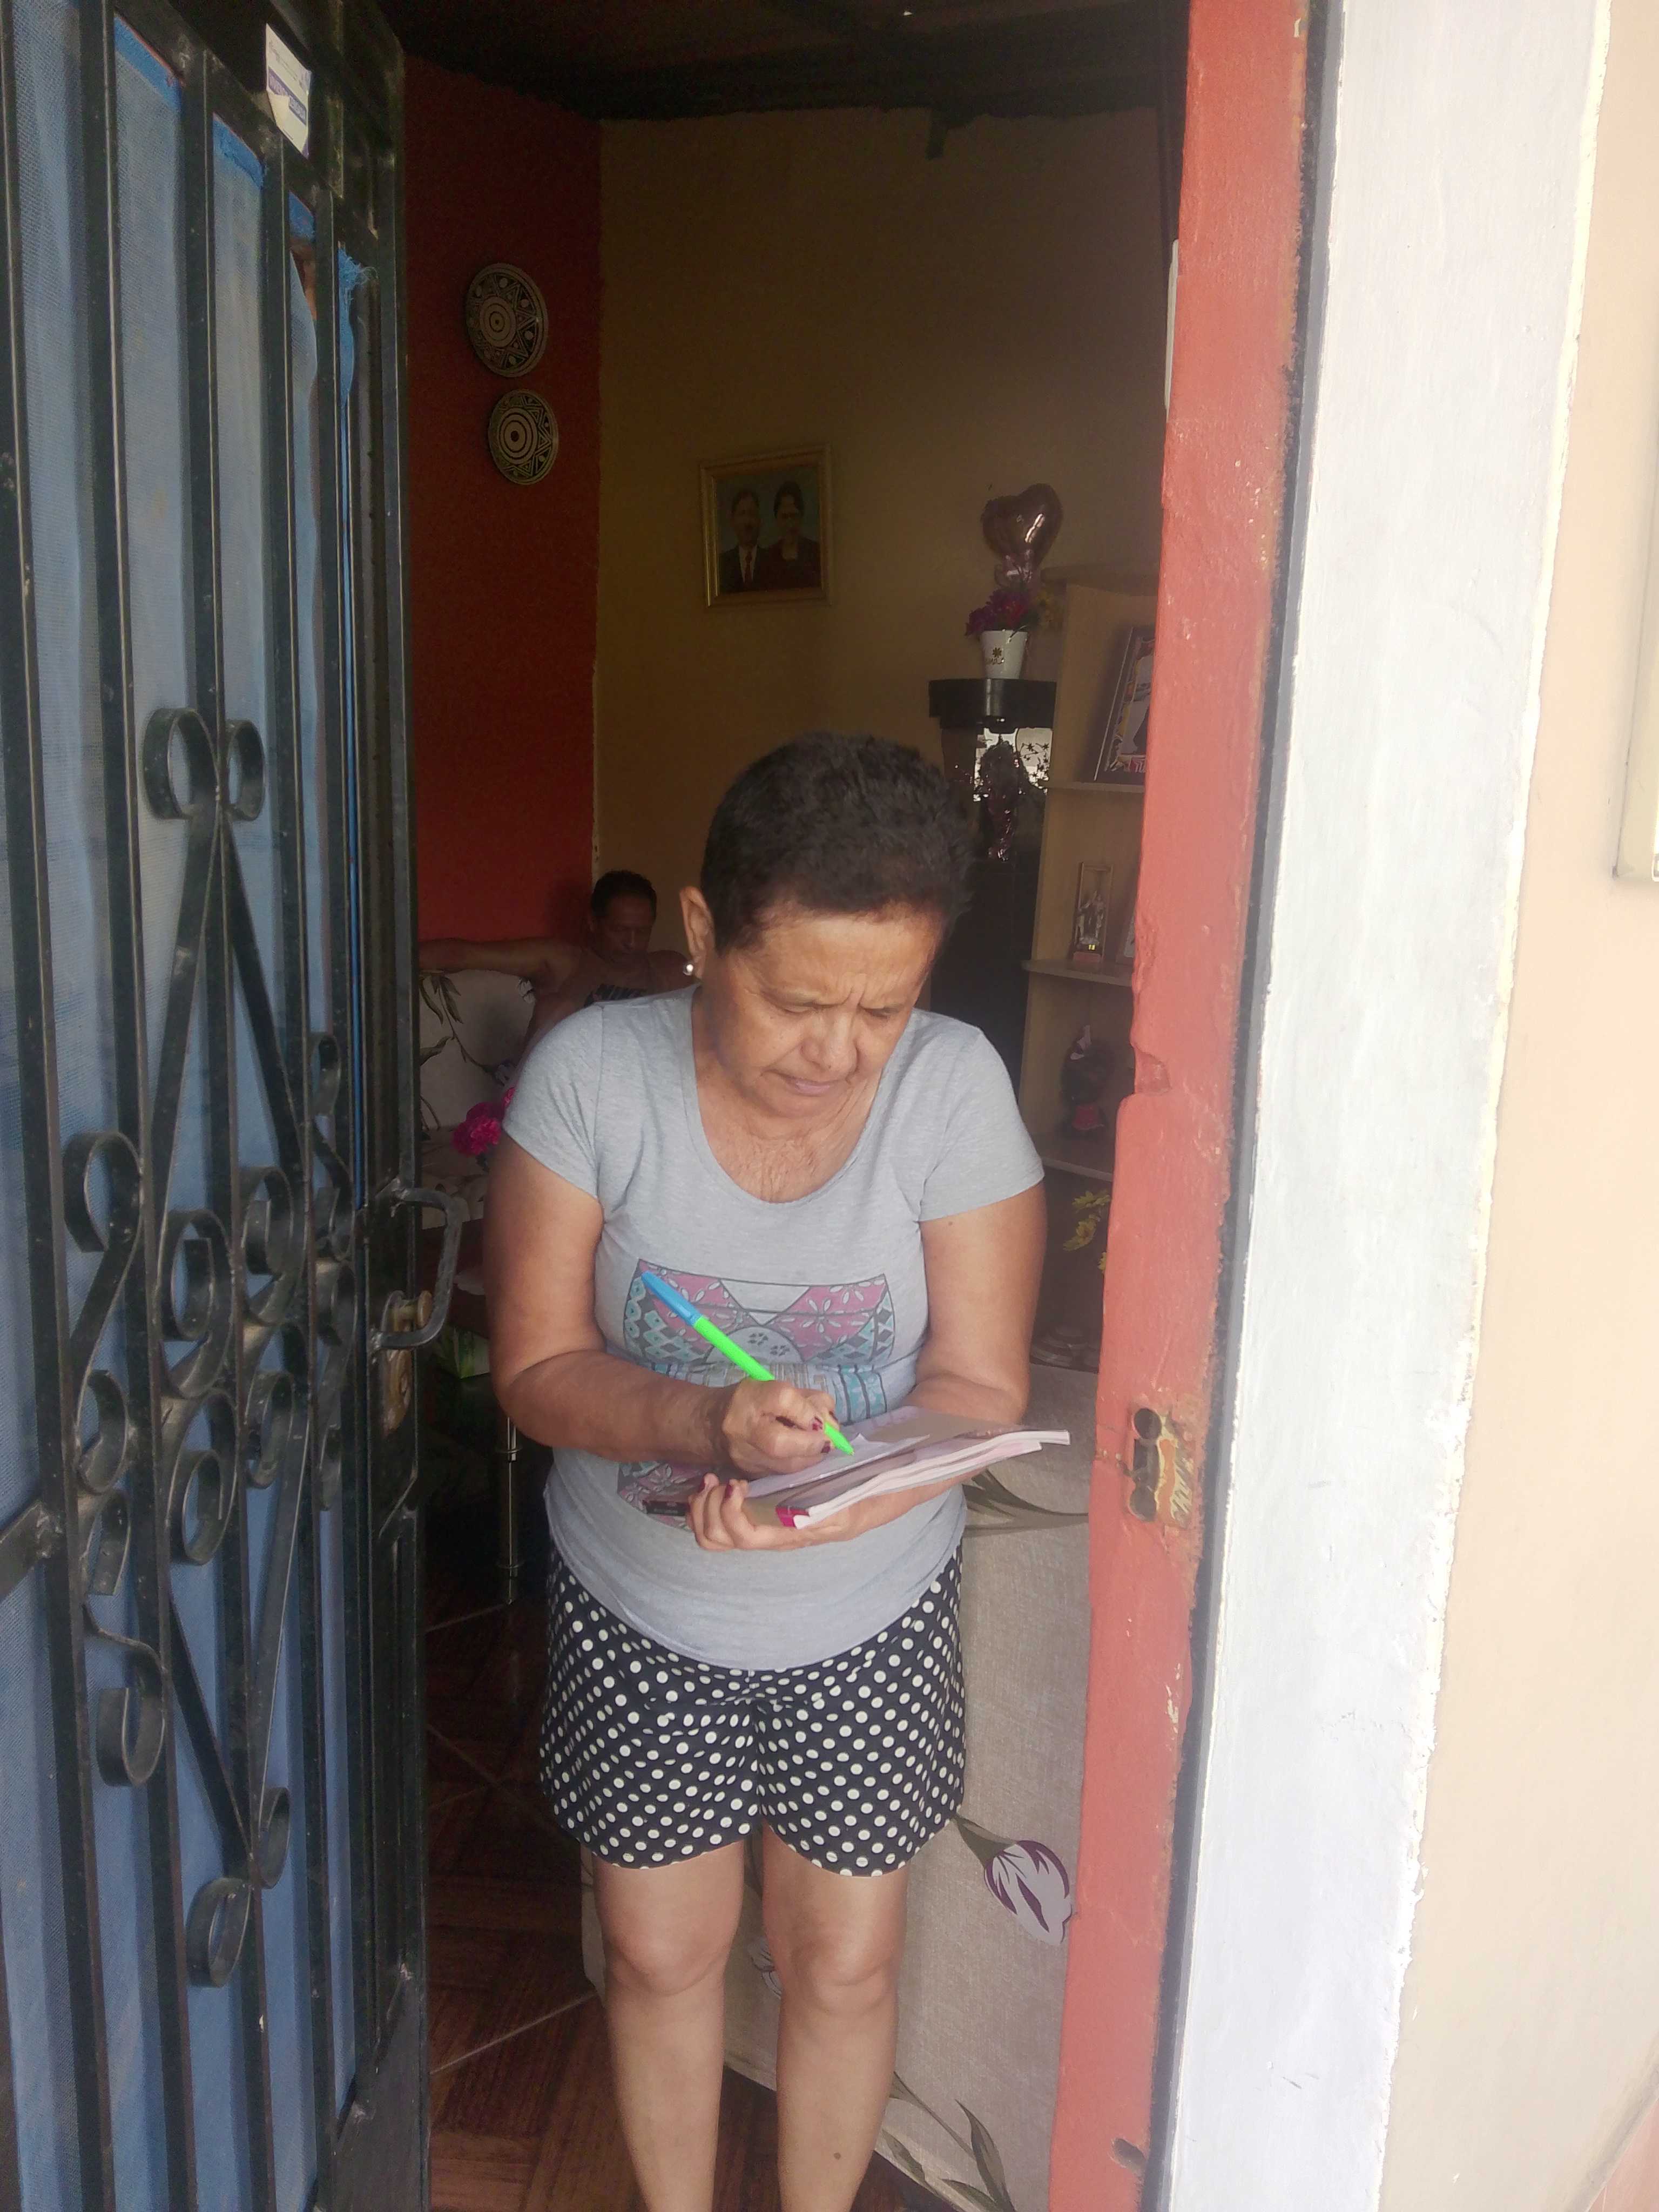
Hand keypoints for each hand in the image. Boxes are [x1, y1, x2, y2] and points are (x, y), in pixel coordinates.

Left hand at [685, 1470, 964, 1552]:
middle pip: (726, 1539)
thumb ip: (831, 1506)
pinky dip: (715, 1505)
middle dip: (708, 1511)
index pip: (749, 1536)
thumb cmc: (876, 1485)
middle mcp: (783, 1536)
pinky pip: (732, 1521)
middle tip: (714, 1478)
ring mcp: (776, 1528)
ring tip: (710, 1480)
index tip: (735, 1483)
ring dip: (706, 1510)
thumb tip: (799, 1520)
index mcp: (800, 1531)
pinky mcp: (774, 1516)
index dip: (730, 1514)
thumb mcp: (859, 1493)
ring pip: (722, 1536)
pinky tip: (721, 1482)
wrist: (893, 1485)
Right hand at [712, 1378, 836, 1478]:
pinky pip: (785, 1472)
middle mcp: (742, 1429)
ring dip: (813, 1456)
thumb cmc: (752, 1402)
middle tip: (829, 1438)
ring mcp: (745, 1457)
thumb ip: (808, 1400)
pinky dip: (801, 1463)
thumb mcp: (779, 1388)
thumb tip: (831, 1423)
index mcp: (749, 1397)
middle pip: (783, 1443)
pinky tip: (804, 1454)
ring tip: (818, 1444)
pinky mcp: (752, 1474)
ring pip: (788, 1465)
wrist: (712, 1426)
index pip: (782, 1399)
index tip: (820, 1416)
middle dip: (815, 1442)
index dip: (808, 1410)